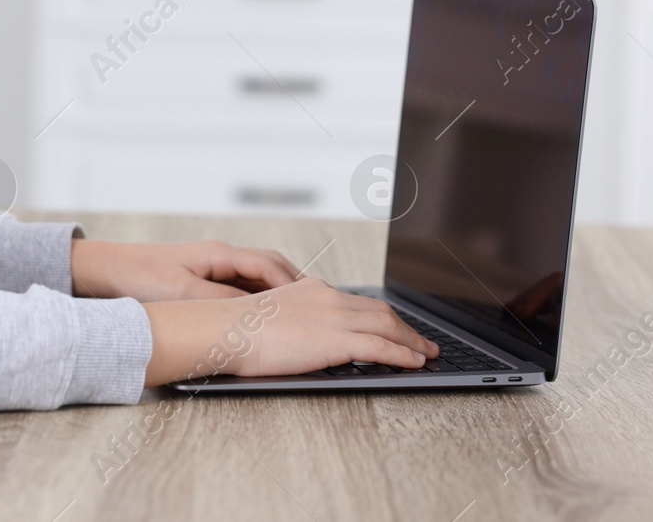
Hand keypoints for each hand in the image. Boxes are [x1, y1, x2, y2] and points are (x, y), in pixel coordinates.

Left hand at [70, 238, 300, 301]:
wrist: (106, 270)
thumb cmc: (139, 277)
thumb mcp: (183, 292)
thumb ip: (221, 301)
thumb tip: (257, 311)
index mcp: (219, 254)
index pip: (268, 265)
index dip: (292, 285)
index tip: (310, 302)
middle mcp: (219, 257)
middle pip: (269, 268)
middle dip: (293, 287)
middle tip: (315, 308)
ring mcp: (212, 267)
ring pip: (256, 279)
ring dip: (276, 294)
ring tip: (296, 315)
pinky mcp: (202, 279)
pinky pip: (239, 288)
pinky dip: (256, 301)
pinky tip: (260, 319)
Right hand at [141, 276, 438, 386]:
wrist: (227, 330)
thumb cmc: (239, 331)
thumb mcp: (273, 316)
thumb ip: (296, 320)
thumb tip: (306, 337)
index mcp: (314, 290)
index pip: (360, 302)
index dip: (385, 316)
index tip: (398, 326)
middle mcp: (329, 298)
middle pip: (381, 311)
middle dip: (406, 328)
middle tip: (422, 342)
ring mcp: (334, 316)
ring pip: (387, 326)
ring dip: (411, 341)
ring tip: (425, 353)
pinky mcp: (336, 339)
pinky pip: (380, 346)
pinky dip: (402, 353)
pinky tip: (413, 361)